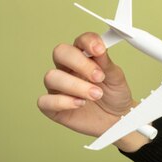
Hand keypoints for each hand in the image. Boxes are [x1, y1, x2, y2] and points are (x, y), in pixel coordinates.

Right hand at [37, 32, 147, 150]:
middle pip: (60, 53)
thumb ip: (106, 63)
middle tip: (98, 76)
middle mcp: (67, 69)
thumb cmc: (115, 95)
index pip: (79, 41)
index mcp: (84, 58)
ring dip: (75, 85)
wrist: (117, 119)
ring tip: (96, 94)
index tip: (99, 50)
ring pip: (51, 77)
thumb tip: (99, 49)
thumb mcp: (116, 77)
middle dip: (80, 63)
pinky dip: (62, 102)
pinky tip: (80, 103)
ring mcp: (58, 87)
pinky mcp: (53, 107)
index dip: (87, 42)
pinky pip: (44, 100)